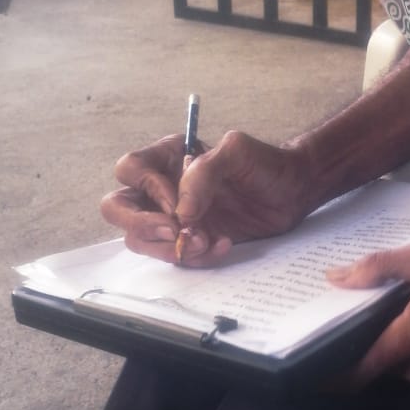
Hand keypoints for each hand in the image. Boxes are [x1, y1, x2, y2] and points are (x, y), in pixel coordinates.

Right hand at [99, 130, 314, 263]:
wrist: (292, 191)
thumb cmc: (265, 164)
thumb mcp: (237, 152)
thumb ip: (204, 172)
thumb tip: (180, 213)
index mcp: (166, 158)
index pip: (130, 170)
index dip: (149, 190)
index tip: (179, 205)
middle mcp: (161, 188)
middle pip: (117, 208)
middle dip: (142, 225)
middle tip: (176, 232)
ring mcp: (172, 217)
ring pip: (141, 240)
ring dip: (170, 247)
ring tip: (207, 241)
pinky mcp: (189, 240)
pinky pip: (175, 257)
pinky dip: (196, 257)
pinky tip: (223, 244)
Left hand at [327, 238, 409, 385]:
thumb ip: (377, 267)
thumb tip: (334, 278)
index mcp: (402, 346)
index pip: (347, 377)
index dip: (318, 372)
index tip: (294, 357)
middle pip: (363, 364)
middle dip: (341, 344)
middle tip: (316, 315)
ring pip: (386, 357)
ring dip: (368, 336)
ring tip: (346, 304)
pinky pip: (407, 352)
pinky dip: (392, 334)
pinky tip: (386, 305)